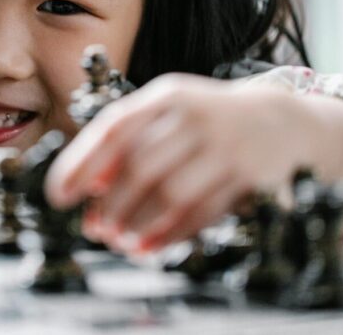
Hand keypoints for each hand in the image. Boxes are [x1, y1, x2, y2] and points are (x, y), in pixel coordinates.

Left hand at [44, 73, 316, 252]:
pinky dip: (170, 234)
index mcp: (168, 95)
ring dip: (138, 223)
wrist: (283, 122)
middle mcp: (196, 115)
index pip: (114, 128)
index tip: (59, 196)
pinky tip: (149, 246)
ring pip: (170, 193)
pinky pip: (202, 212)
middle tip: (95, 228)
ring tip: (119, 240)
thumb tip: (87, 186)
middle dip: (111, 203)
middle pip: (140, 166)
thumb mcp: (170, 115)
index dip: (82, 164)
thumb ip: (130, 141)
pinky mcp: (249, 176)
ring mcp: (226, 145)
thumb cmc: (209, 122)